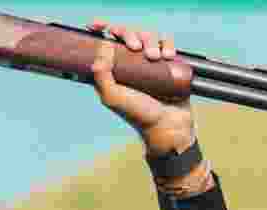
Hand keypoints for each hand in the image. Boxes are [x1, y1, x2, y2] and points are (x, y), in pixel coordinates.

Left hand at [87, 20, 196, 156]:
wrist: (168, 127)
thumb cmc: (139, 115)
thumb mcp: (113, 97)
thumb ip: (101, 75)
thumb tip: (102, 47)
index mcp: (115, 70)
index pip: (106, 43)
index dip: (101, 30)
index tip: (97, 24)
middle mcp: (132, 63)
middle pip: (128, 34)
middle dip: (130, 34)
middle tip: (135, 47)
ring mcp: (151, 63)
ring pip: (148, 35)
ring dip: (151, 40)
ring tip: (155, 58)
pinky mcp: (169, 64)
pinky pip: (167, 43)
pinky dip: (168, 44)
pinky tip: (168, 57)